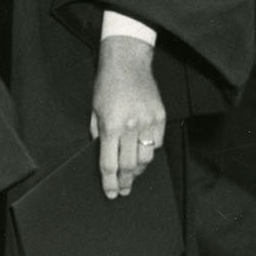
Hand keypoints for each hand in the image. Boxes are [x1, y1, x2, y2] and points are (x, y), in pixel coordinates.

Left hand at [90, 34, 164, 197]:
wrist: (127, 62)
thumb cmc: (107, 85)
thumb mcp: (94, 110)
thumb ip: (98, 134)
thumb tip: (103, 155)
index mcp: (111, 126)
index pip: (109, 163)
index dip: (109, 182)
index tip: (111, 193)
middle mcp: (131, 126)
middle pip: (129, 165)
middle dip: (125, 181)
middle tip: (123, 190)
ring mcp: (148, 122)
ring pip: (146, 158)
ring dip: (138, 169)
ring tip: (132, 173)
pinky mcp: (160, 117)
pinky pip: (156, 143)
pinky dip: (149, 151)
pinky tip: (142, 152)